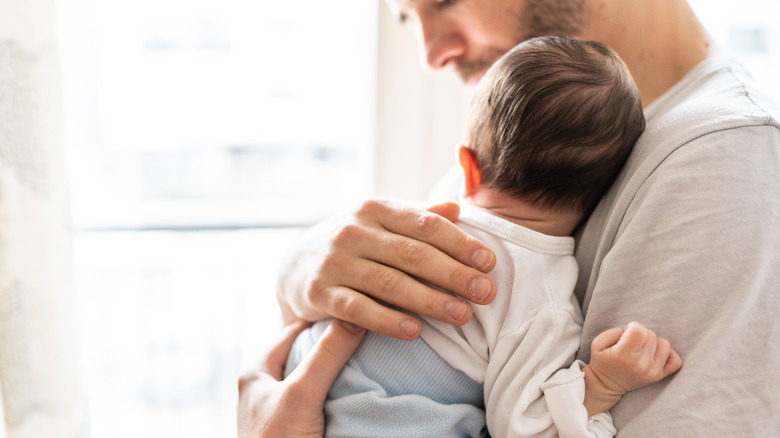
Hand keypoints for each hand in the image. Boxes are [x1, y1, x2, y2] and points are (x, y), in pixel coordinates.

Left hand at [237, 319, 365, 437]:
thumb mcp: (302, 394)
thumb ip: (326, 355)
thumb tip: (357, 316)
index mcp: (256, 372)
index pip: (295, 330)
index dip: (324, 318)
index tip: (357, 309)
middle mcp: (265, 388)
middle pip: (306, 354)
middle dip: (335, 344)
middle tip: (368, 333)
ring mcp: (282, 410)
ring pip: (316, 378)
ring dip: (339, 370)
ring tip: (369, 358)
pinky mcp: (297, 429)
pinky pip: (322, 401)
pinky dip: (339, 393)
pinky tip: (359, 391)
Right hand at [277, 199, 496, 339]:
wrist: (294, 266)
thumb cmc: (354, 245)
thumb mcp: (381, 223)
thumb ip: (419, 216)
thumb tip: (458, 207)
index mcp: (376, 209)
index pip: (425, 224)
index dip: (460, 243)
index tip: (489, 262)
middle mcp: (353, 231)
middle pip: (412, 254)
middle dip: (453, 273)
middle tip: (486, 292)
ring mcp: (335, 262)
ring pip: (388, 282)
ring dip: (429, 300)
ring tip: (462, 315)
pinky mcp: (318, 293)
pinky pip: (357, 309)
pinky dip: (387, 320)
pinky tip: (415, 331)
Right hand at [582, 321, 682, 414]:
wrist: (606, 385)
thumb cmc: (602, 361)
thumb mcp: (597, 344)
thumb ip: (614, 332)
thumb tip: (632, 332)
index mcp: (624, 355)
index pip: (639, 330)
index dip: (632, 327)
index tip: (626, 333)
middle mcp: (641, 364)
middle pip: (651, 335)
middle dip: (641, 335)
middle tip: (631, 343)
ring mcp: (652, 371)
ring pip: (664, 344)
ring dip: (653, 343)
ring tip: (642, 349)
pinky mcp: (659, 376)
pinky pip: (675, 360)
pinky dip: (668, 354)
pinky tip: (655, 354)